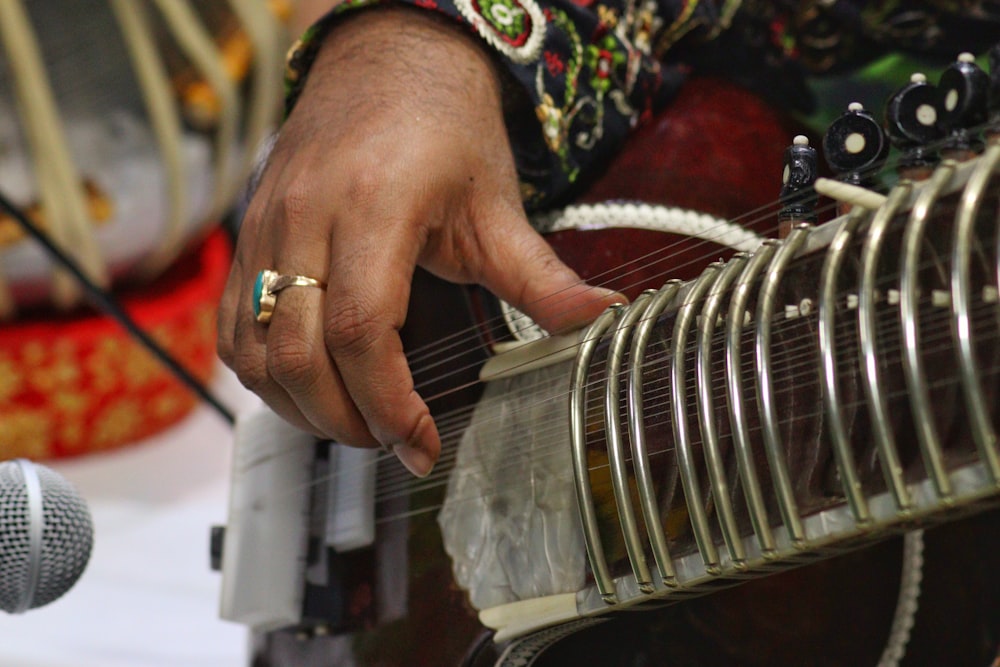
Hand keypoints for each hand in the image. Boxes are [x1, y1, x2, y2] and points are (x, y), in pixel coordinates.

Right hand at [217, 7, 619, 475]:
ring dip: (299, 406)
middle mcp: (305, 218)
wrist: (386, 61)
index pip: (363, 331)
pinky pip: (232, 326)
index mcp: (374, 207)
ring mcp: (265, 226)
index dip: (388, 404)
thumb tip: (601, 320)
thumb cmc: (443, 129)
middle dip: (345, 420)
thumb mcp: (497, 205)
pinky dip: (264, 375)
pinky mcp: (247, 235)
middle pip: (298, 354)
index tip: (420, 442)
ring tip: (353, 421)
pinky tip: (308, 387)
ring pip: (253, 351)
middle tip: (390, 440)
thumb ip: (541, 276)